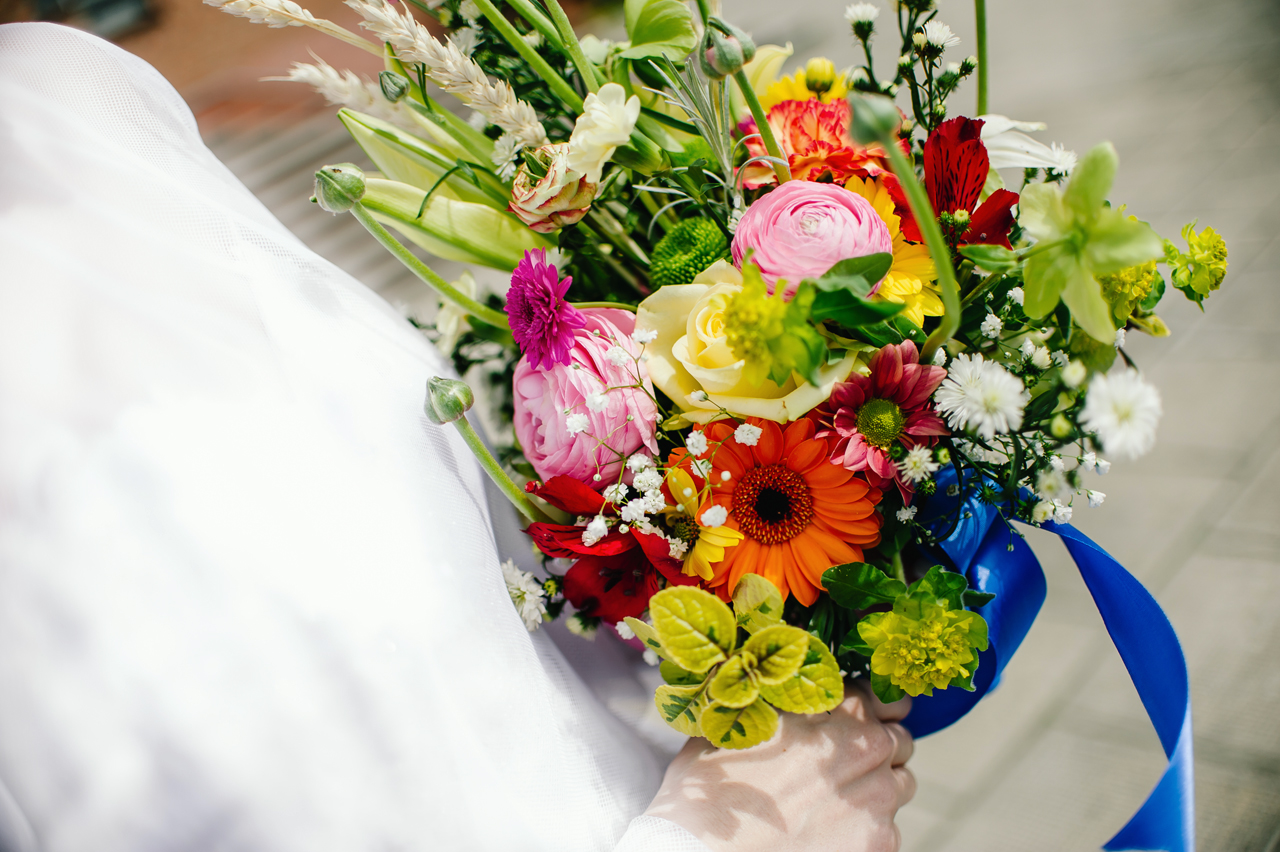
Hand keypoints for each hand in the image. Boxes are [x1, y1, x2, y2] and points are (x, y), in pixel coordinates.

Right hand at [643, 680, 914, 851]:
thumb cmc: (709, 794)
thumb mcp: (735, 728)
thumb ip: (778, 705)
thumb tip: (785, 686)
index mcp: (829, 715)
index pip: (882, 697)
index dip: (874, 706)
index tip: (867, 716)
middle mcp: (861, 753)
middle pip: (899, 739)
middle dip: (879, 747)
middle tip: (847, 763)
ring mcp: (874, 802)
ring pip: (902, 784)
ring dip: (879, 786)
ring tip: (837, 800)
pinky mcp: (877, 845)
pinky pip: (891, 828)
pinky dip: (868, 828)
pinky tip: (830, 831)